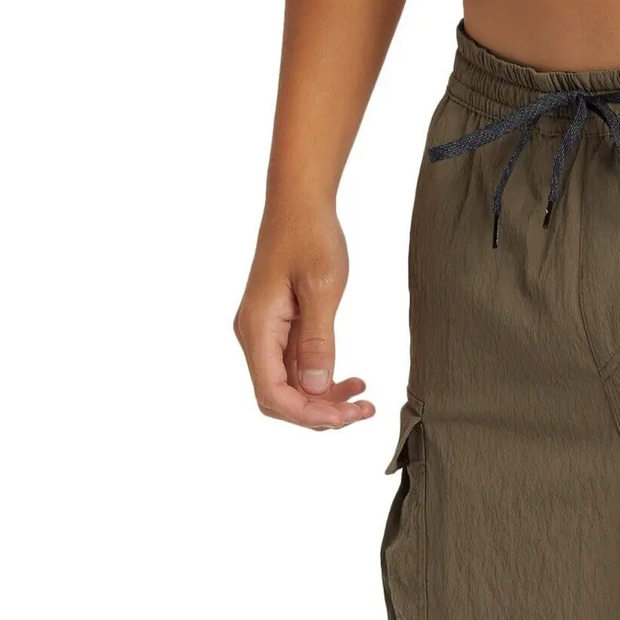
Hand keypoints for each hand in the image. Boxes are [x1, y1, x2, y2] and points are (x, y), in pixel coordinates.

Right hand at [234, 206, 375, 431]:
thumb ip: (318, 341)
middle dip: (319, 414)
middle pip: (280, 399)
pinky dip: (325, 382)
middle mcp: (255, 337)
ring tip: (364, 401)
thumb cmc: (310, 236)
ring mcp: (267, 335)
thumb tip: (317, 388)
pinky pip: (299, 370)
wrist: (300, 203)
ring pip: (291, 388)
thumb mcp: (321, 289)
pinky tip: (355, 381)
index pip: (273, 394)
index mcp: (258, 329)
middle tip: (363, 410)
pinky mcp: (281, 330)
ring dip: (326, 401)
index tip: (347, 416)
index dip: (308, 414)